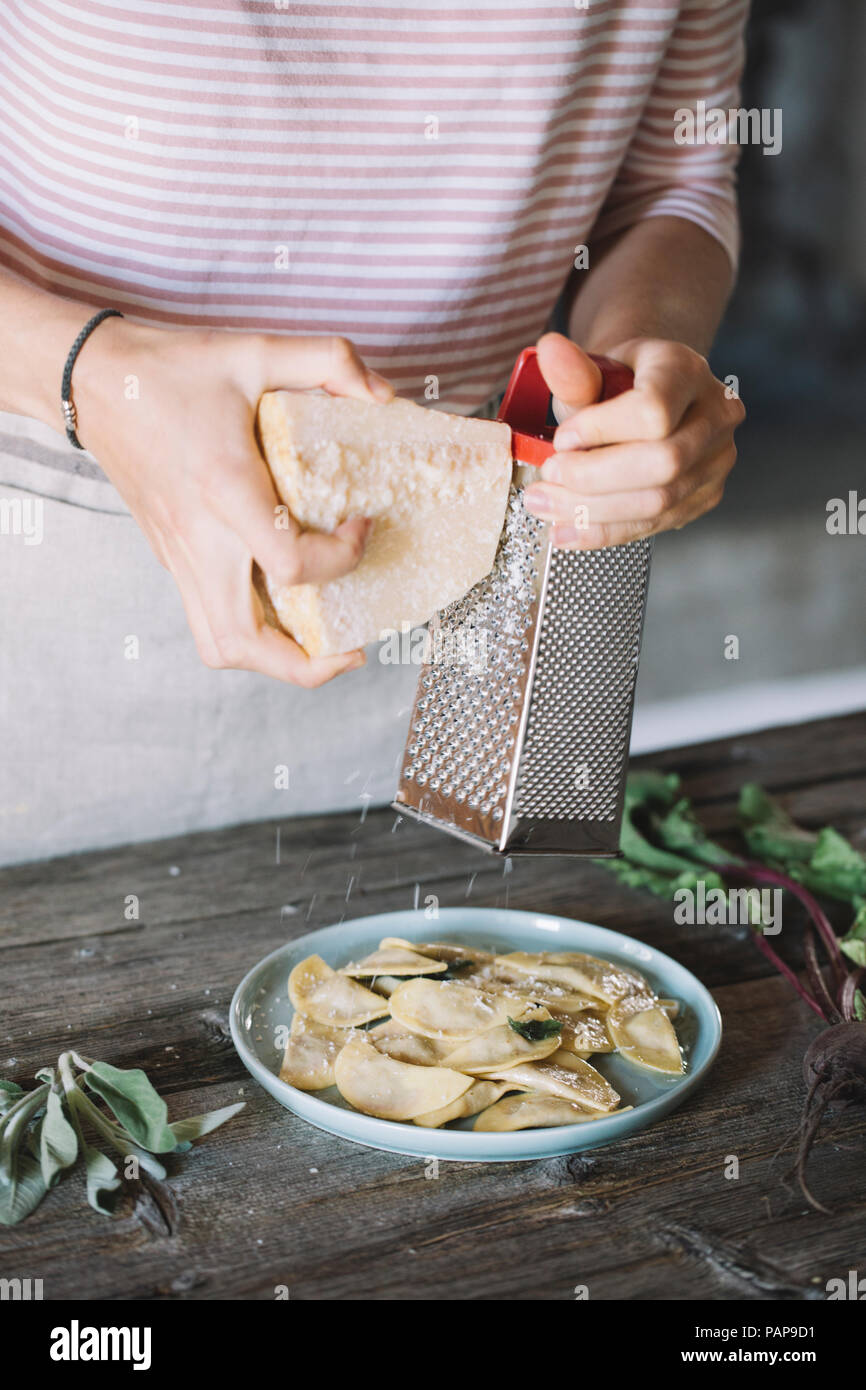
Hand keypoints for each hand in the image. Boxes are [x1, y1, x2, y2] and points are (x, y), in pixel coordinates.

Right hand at [74, 321, 393, 684]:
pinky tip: (284, 606)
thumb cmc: (171, 368)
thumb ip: (329, 360)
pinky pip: (209, 622)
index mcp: (224, 490)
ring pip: (220, 646)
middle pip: (244, 643)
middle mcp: (199, 538)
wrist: (92, 380)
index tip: (360, 522)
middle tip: (350, 645)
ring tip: (320, 642)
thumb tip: (382, 394)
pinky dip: (251, 634)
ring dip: (274, 661)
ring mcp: (180, 556)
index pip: (291, 566)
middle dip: (307, 664)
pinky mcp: (172, 559)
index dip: (344, 557)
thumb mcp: (255, 350)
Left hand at [524, 332, 743, 548]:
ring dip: (593, 512)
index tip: (562, 439)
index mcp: (688, 371)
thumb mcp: (593, 368)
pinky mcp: (704, 496)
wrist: (646, 395)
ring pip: (660, 502)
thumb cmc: (617, 382)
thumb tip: (550, 350)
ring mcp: (717, 459)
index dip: (602, 432)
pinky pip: (655, 525)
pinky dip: (604, 532)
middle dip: (594, 479)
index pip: (654, 411)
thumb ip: (572, 371)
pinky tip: (567, 530)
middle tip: (548, 476)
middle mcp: (715, 414)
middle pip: (664, 463)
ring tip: (545, 504)